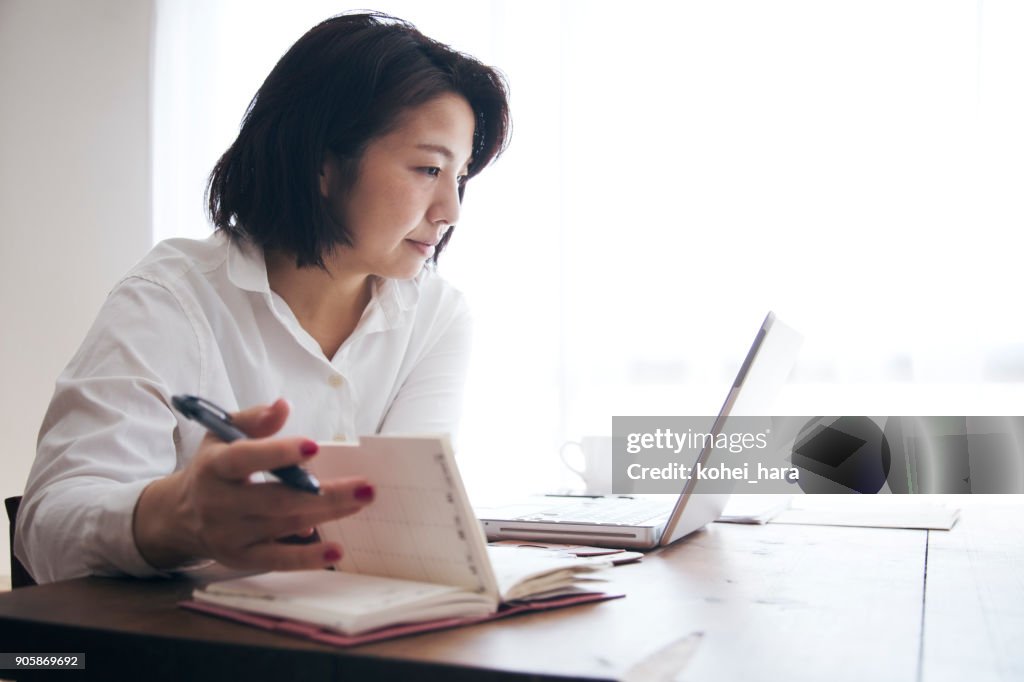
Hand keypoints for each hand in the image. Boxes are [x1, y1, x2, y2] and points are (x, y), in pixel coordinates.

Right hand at [133, 398, 372, 571]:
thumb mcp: (222, 434)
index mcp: (214, 466)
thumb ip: (254, 419)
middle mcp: (219, 503)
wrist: (180, 515)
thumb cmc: (213, 467)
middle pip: (275, 499)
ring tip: (361, 501)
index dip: (278, 453)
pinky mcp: (240, 558)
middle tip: (364, 486)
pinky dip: (307, 558)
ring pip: (284, 526)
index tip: (315, 447)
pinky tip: (337, 550)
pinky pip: (277, 561)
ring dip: (327, 514)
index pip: (244, 459)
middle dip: (324, 493)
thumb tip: (283, 406)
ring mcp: (229, 535)